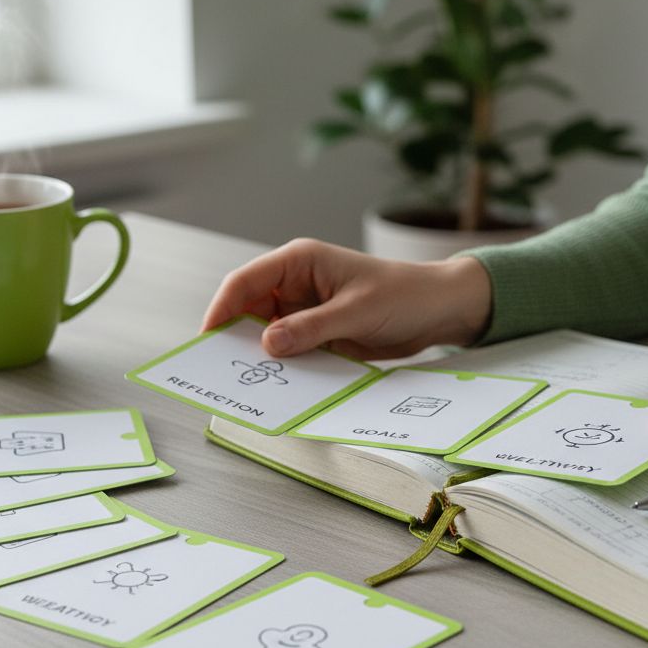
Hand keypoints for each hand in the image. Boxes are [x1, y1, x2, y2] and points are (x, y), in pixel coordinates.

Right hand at [201, 238, 491, 359]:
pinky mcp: (318, 333)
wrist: (439, 310)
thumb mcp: (357, 311)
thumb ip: (312, 328)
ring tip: (252, 384)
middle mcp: (296, 284)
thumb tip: (268, 343)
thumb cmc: (403, 294)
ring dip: (262, 357)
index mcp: (299, 261)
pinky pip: (291, 350)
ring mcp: (306, 310)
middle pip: (249, 310)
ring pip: (268, 335)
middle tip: (224, 371)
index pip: (245, 283)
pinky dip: (285, 367)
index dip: (221, 310)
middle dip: (237, 338)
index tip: (208, 341)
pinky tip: (282, 386)